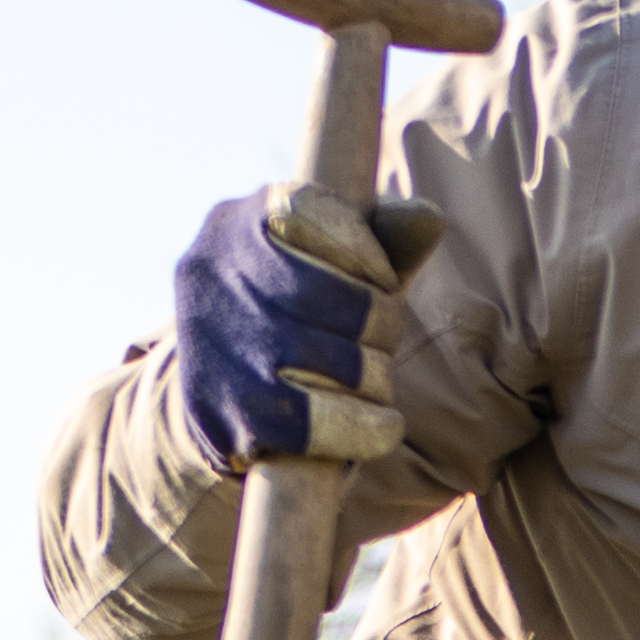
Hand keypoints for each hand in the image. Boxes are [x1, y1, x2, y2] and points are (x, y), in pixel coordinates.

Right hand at [165, 185, 440, 471]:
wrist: (220, 402)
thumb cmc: (300, 319)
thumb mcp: (338, 268)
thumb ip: (386, 239)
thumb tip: (428, 215)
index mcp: (235, 222)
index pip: (311, 212)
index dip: (366, 256)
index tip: (375, 281)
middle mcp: (211, 274)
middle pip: (347, 299)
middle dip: (382, 326)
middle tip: (373, 341)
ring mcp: (213, 346)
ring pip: (346, 364)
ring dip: (377, 378)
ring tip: (363, 381)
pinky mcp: (222, 414)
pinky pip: (327, 423)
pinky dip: (371, 427)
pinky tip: (376, 423)